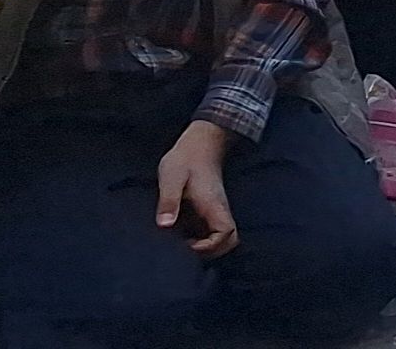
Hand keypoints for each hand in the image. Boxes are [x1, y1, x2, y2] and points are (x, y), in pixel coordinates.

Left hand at [155, 121, 238, 255]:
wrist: (200, 142)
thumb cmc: (185, 158)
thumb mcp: (172, 176)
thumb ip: (169, 200)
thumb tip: (165, 226)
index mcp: (213, 205)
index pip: (226, 233)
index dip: (209, 246)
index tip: (187, 246)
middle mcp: (219, 210)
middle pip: (230, 240)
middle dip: (211, 252)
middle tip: (184, 251)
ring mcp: (216, 210)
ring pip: (222, 238)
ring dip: (206, 247)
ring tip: (181, 246)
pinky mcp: (209, 210)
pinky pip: (212, 231)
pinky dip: (201, 240)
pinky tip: (180, 237)